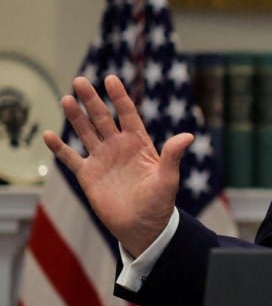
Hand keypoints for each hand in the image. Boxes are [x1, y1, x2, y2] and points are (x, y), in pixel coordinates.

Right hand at [43, 74, 192, 256]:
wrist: (143, 226)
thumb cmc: (160, 202)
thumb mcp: (168, 178)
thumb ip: (173, 156)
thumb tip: (188, 136)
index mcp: (139, 143)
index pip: (127, 114)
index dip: (119, 97)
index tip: (111, 79)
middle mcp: (118, 147)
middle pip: (102, 118)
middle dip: (92, 100)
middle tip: (80, 80)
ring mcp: (102, 159)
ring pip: (86, 132)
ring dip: (76, 116)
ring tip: (67, 99)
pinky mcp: (88, 175)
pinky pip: (70, 158)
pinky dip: (59, 148)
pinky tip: (49, 135)